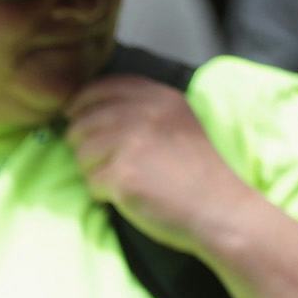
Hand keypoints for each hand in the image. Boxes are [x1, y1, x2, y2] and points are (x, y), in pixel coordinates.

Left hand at [67, 75, 259, 258]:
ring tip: (121, 181)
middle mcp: (143, 113)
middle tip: (105, 163)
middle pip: (83, 122)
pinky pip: (92, 181)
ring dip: (93, 170)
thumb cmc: (199, 172)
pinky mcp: (124, 174)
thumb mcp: (179, 122)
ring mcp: (132, 142)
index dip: (81, 104)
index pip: (100, 88)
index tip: (76, 119)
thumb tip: (90, 110)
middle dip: (84, 144)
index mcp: (157, 97)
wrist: (221, 209)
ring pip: (82, 152)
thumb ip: (144, 110)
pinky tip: (126, 196)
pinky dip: (103, 193)